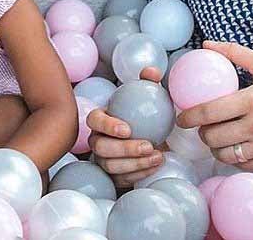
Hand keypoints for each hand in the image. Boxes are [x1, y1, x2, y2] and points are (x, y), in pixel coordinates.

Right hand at [88, 67, 164, 187]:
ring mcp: (103, 160)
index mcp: (101, 119)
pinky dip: (140, 173)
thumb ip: (149, 82)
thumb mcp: (148, 96)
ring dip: (135, 163)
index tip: (128, 129)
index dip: (107, 125)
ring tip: (157, 156)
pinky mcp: (113, 177)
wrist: (152, 136)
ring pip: (111, 166)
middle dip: (124, 149)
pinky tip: (157, 164)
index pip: (94, 120)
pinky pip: (123, 179)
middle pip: (101, 147)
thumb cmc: (145, 113)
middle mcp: (97, 140)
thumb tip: (152, 72)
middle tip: (148, 145)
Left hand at [177, 41, 252, 170]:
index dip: (189, 117)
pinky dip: (234, 158)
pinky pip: (244, 165)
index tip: (181, 118)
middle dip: (202, 132)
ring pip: (226, 155)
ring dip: (215, 148)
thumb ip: (234, 53)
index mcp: (252, 100)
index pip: (210, 112)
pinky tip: (235, 147)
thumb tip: (207, 45)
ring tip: (216, 137)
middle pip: (213, 137)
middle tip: (202, 125)